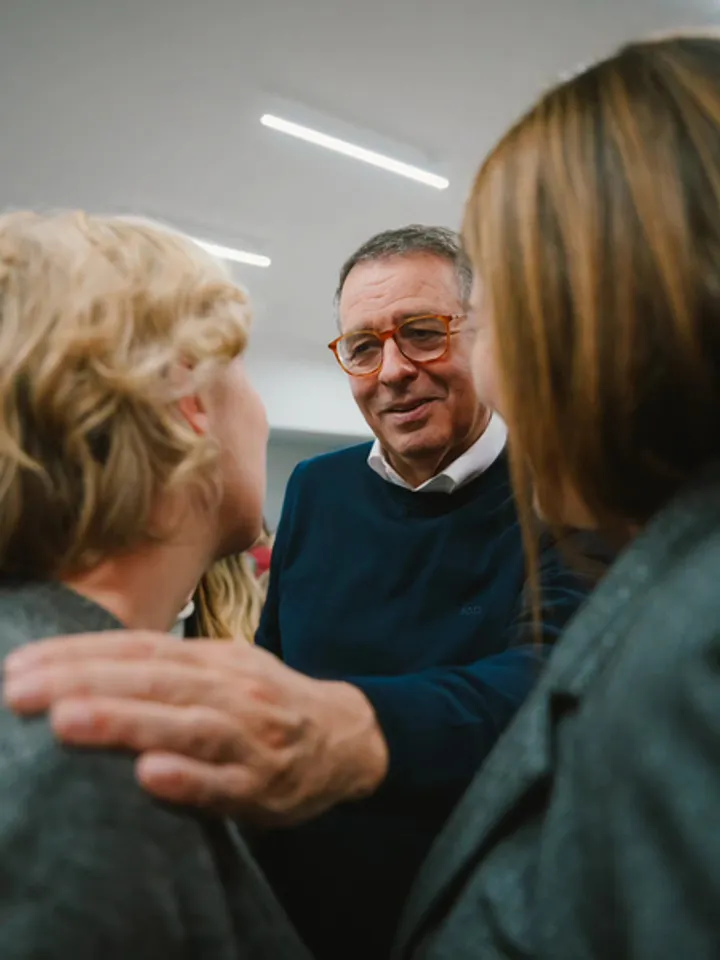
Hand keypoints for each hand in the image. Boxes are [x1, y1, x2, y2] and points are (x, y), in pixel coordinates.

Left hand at [2, 633, 388, 823]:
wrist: (344, 735)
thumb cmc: (268, 702)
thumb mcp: (224, 668)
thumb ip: (166, 667)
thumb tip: (87, 666)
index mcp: (215, 659)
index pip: (140, 649)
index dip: (80, 653)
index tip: (21, 663)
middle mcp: (231, 690)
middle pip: (155, 681)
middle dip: (84, 682)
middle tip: (21, 690)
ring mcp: (249, 738)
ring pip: (186, 726)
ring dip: (127, 722)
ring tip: (68, 721)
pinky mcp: (264, 786)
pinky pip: (225, 784)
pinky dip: (190, 780)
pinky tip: (151, 777)